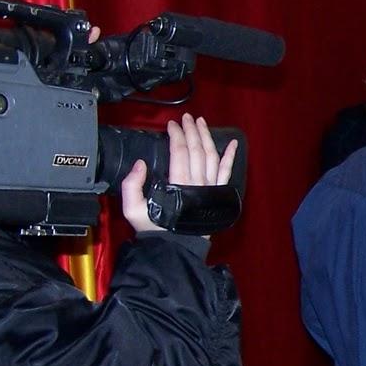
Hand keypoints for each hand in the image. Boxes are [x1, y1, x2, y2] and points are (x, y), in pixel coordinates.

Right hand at [121, 114, 238, 233]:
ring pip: (212, 156)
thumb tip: (140, 165)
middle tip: (186, 118)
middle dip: (191, 130)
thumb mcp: (133, 209)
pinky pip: (227, 172)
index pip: (179, 151)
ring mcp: (210, 187)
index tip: (171, 124)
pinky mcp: (217, 193)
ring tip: (202, 122)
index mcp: (178, 184)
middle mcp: (197, 183)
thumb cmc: (155, 229)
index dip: (176, 135)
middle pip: (196, 149)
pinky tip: (233, 144)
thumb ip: (132, 186)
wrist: (176, 248)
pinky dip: (230, 157)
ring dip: (207, 137)